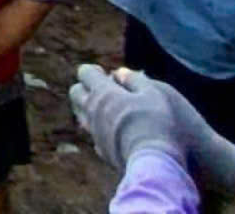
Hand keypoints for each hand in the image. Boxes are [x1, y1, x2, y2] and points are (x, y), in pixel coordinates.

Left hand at [69, 64, 186, 174]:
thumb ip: (135, 80)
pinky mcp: (102, 151)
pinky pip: (94, 135)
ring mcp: (95, 132)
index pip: (85, 73)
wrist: (156, 163)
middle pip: (76, 92)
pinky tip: (117, 132)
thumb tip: (120, 72)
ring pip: (82, 114)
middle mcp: (93, 111)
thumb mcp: (154, 94)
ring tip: (111, 110)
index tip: (107, 75)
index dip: (94, 71)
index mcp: (103, 92)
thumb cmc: (159, 124)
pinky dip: (100, 130)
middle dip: (86, 88)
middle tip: (106, 91)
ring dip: (90, 108)